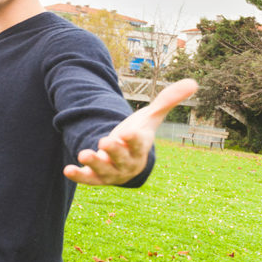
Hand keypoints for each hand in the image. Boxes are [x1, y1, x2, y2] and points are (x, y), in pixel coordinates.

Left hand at [64, 79, 197, 185]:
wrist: (125, 159)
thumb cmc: (138, 134)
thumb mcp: (150, 117)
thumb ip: (167, 100)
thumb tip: (193, 82)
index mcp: (140, 148)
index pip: (139, 144)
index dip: (134, 140)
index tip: (129, 133)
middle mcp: (127, 162)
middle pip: (121, 159)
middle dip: (113, 151)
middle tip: (104, 141)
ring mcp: (111, 172)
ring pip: (103, 170)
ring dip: (93, 163)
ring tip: (82, 153)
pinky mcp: (96, 177)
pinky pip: (88, 179)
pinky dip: (79, 175)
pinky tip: (67, 169)